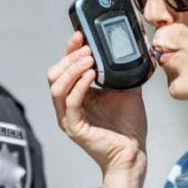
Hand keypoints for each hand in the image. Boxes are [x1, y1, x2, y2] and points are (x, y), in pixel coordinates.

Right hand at [47, 31, 147, 178]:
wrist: (133, 153)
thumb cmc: (128, 126)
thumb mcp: (126, 90)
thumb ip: (123, 70)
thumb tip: (132, 47)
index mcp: (77, 95)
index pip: (64, 67)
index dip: (69, 50)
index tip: (81, 34)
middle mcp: (68, 106)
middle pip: (54, 75)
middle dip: (69, 57)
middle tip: (88, 48)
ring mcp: (69, 118)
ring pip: (57, 87)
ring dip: (72, 69)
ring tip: (90, 59)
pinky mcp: (75, 128)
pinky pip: (71, 103)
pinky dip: (79, 85)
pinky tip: (91, 75)